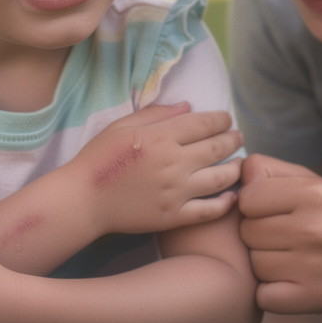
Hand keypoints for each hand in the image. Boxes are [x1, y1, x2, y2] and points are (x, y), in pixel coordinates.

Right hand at [68, 101, 242, 235]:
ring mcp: (176, 192)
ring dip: (235, 167)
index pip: (205, 123)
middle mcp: (173, 163)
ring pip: (221, 178)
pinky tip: (231, 196)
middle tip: (238, 137)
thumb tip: (189, 105)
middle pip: (218, 147)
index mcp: (160, 137)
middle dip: (233, 139)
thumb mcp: (122, 125)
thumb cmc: (99, 157)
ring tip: (239, 163)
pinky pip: (209, 210)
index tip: (226, 119)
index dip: (222, 119)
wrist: (83, 200)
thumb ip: (157, 113)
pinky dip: (225, 203)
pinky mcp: (173, 217)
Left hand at [237, 154, 321, 313]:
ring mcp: (317, 266)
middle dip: (257, 235)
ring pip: (255, 266)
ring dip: (264, 263)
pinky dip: (269, 292)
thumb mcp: (305, 179)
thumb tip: (235, 176)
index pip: (247, 199)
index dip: (252, 206)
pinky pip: (264, 297)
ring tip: (287, 257)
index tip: (269, 211)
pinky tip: (287, 280)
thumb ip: (267, 169)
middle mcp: (316, 229)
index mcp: (313, 193)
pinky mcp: (317, 298)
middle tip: (280, 236)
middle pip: (248, 234)